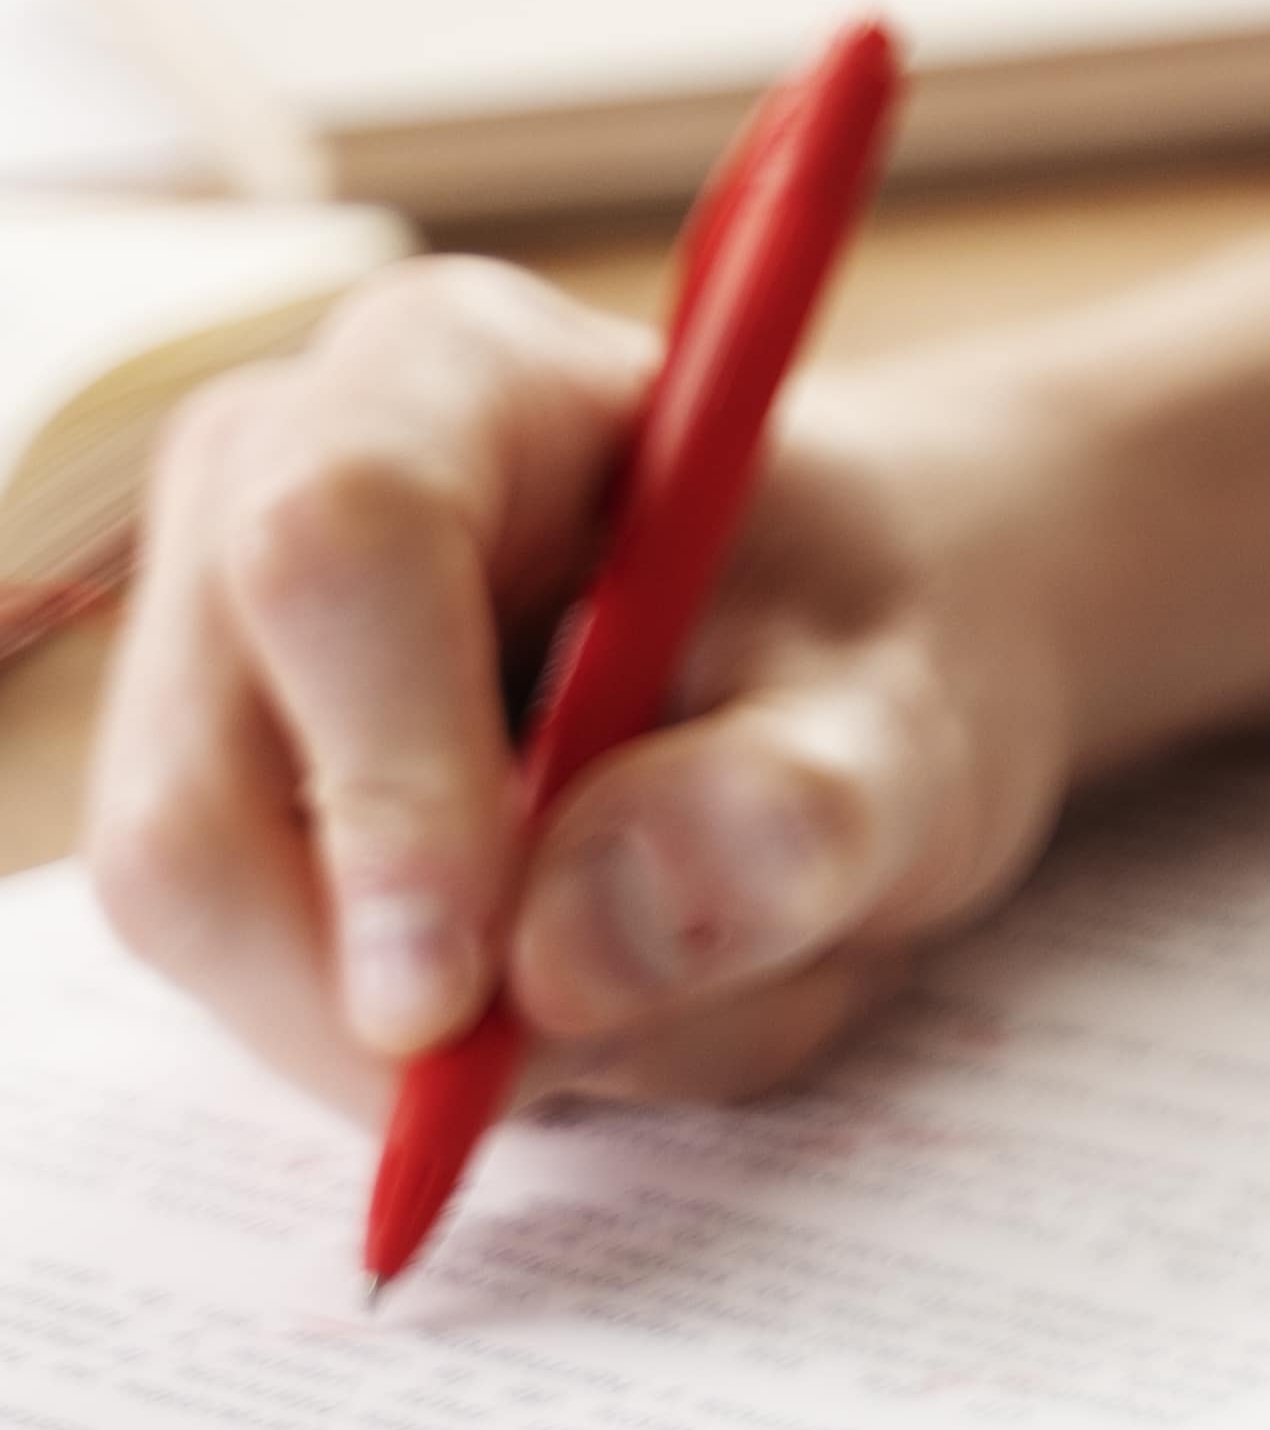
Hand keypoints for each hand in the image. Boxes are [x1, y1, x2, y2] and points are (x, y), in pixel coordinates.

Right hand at [88, 255, 1085, 1128]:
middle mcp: (269, 484)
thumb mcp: (912, 713)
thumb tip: (568, 951)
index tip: (464, 998)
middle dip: (389, 994)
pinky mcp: (211, 803)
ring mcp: (207, 654)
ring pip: (207, 933)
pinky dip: (428, 1056)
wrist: (855, 640)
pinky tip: (584, 982)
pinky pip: (248, 997)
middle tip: (614, 1043)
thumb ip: (790, 812)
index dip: (382, 783)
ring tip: (671, 971)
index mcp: (454, 373)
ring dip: (444, 1039)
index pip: (334, 549)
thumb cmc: (880, 627)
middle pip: (198, 805)